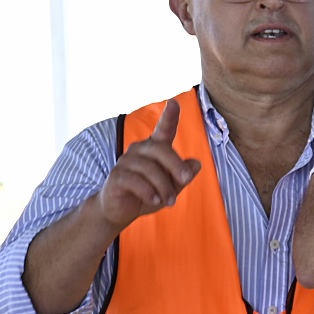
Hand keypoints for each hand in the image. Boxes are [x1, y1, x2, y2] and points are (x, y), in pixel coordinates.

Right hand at [96, 103, 202, 227]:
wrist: (119, 210)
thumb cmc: (147, 194)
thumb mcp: (171, 187)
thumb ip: (183, 175)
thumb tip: (196, 163)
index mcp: (154, 149)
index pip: (163, 130)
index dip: (169, 117)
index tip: (174, 103)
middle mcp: (138, 150)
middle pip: (160, 150)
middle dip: (176, 165)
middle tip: (187, 180)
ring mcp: (125, 162)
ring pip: (150, 168)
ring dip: (164, 186)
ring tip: (170, 201)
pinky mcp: (116, 176)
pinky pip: (135, 180)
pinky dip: (148, 191)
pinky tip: (155, 200)